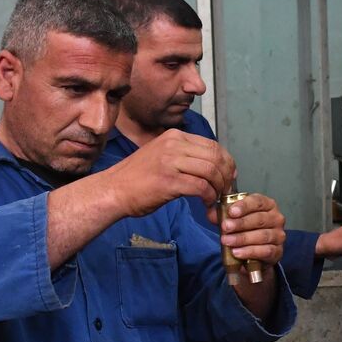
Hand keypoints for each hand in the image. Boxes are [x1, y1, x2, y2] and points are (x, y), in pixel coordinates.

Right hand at [105, 129, 234, 217]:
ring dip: (219, 188)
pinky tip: (206, 205)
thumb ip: (186, 156)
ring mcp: (170, 161)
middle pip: (216, 157)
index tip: (229, 177)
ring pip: (211, 171)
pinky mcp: (169, 181)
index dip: (227, 162)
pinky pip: (201, 187)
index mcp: (175, 136)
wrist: (113, 190)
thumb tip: (214, 165)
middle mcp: (174, 144)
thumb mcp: (163, 156)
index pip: (213, 145)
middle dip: (226, 176)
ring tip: (216, 200)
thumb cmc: (138, 178)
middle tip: (226, 191)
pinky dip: (209, 198)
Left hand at [221, 194, 285, 268]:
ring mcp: (279, 235)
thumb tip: (211, 213)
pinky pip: (265, 251)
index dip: (244, 206)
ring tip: (227, 241)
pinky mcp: (278, 251)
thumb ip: (222, 214)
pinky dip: (250, 252)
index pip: (257, 201)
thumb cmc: (247, 230)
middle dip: (240, 223)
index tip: (231, 212)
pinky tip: (237, 252)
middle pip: (259, 219)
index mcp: (267, 205)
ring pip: (262, 235)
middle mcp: (276, 218)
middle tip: (225, 227)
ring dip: (242, 238)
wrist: (256, 253)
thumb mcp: (234, 219)